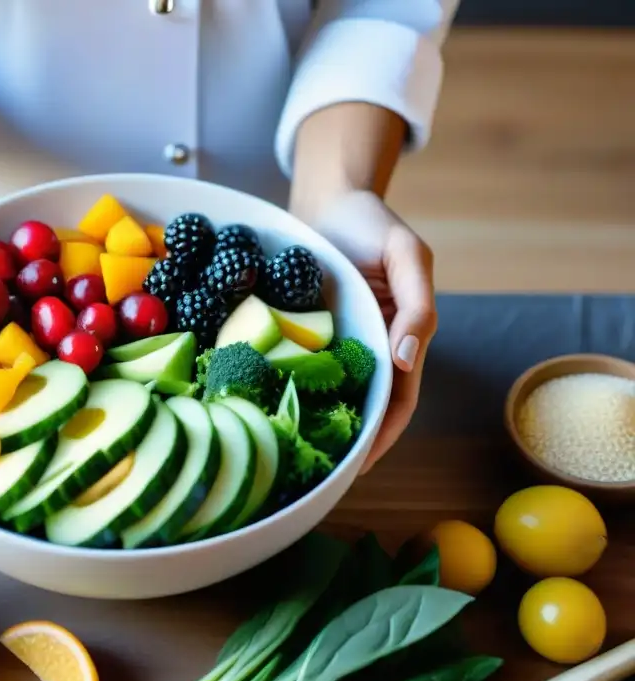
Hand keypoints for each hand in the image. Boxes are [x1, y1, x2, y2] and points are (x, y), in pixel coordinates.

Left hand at [310, 191, 437, 472]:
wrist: (331, 199)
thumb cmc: (373, 224)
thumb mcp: (408, 255)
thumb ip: (417, 306)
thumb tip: (406, 361)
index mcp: (401, 339)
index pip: (398, 401)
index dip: (381, 436)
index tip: (357, 468)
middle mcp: (371, 348)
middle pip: (364, 408)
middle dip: (346, 444)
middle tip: (318, 477)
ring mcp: (337, 344)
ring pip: (331, 396)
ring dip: (318, 426)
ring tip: (293, 457)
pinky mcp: (306, 334)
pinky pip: (300, 370)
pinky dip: (291, 393)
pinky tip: (269, 411)